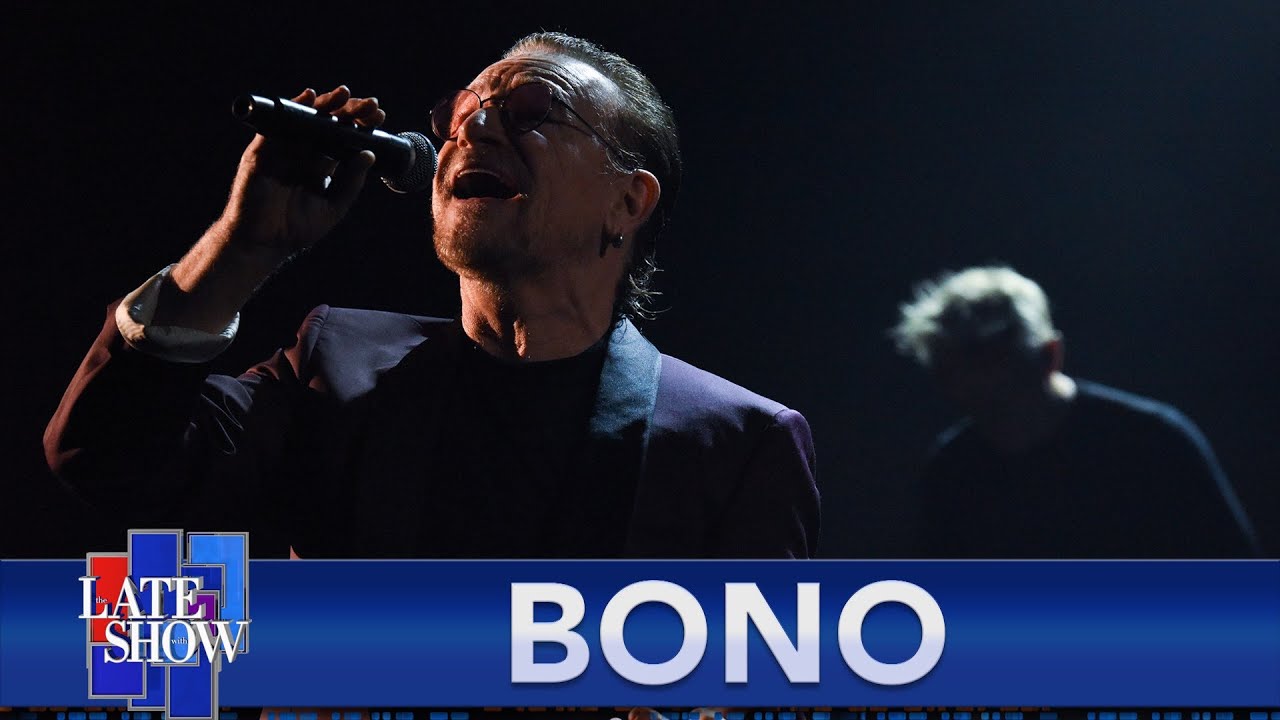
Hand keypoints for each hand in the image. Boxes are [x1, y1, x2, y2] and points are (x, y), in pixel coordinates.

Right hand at [223, 85, 386, 256]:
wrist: (263, 243)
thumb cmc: (296, 228)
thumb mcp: (333, 207)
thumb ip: (351, 182)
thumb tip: (369, 153)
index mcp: (320, 165)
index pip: (342, 138)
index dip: (360, 125)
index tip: (379, 116)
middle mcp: (303, 153)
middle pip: (327, 124)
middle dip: (348, 111)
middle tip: (370, 104)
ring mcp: (283, 150)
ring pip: (305, 119)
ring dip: (325, 104)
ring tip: (345, 94)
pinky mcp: (262, 151)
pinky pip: (277, 125)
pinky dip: (292, 109)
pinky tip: (309, 98)